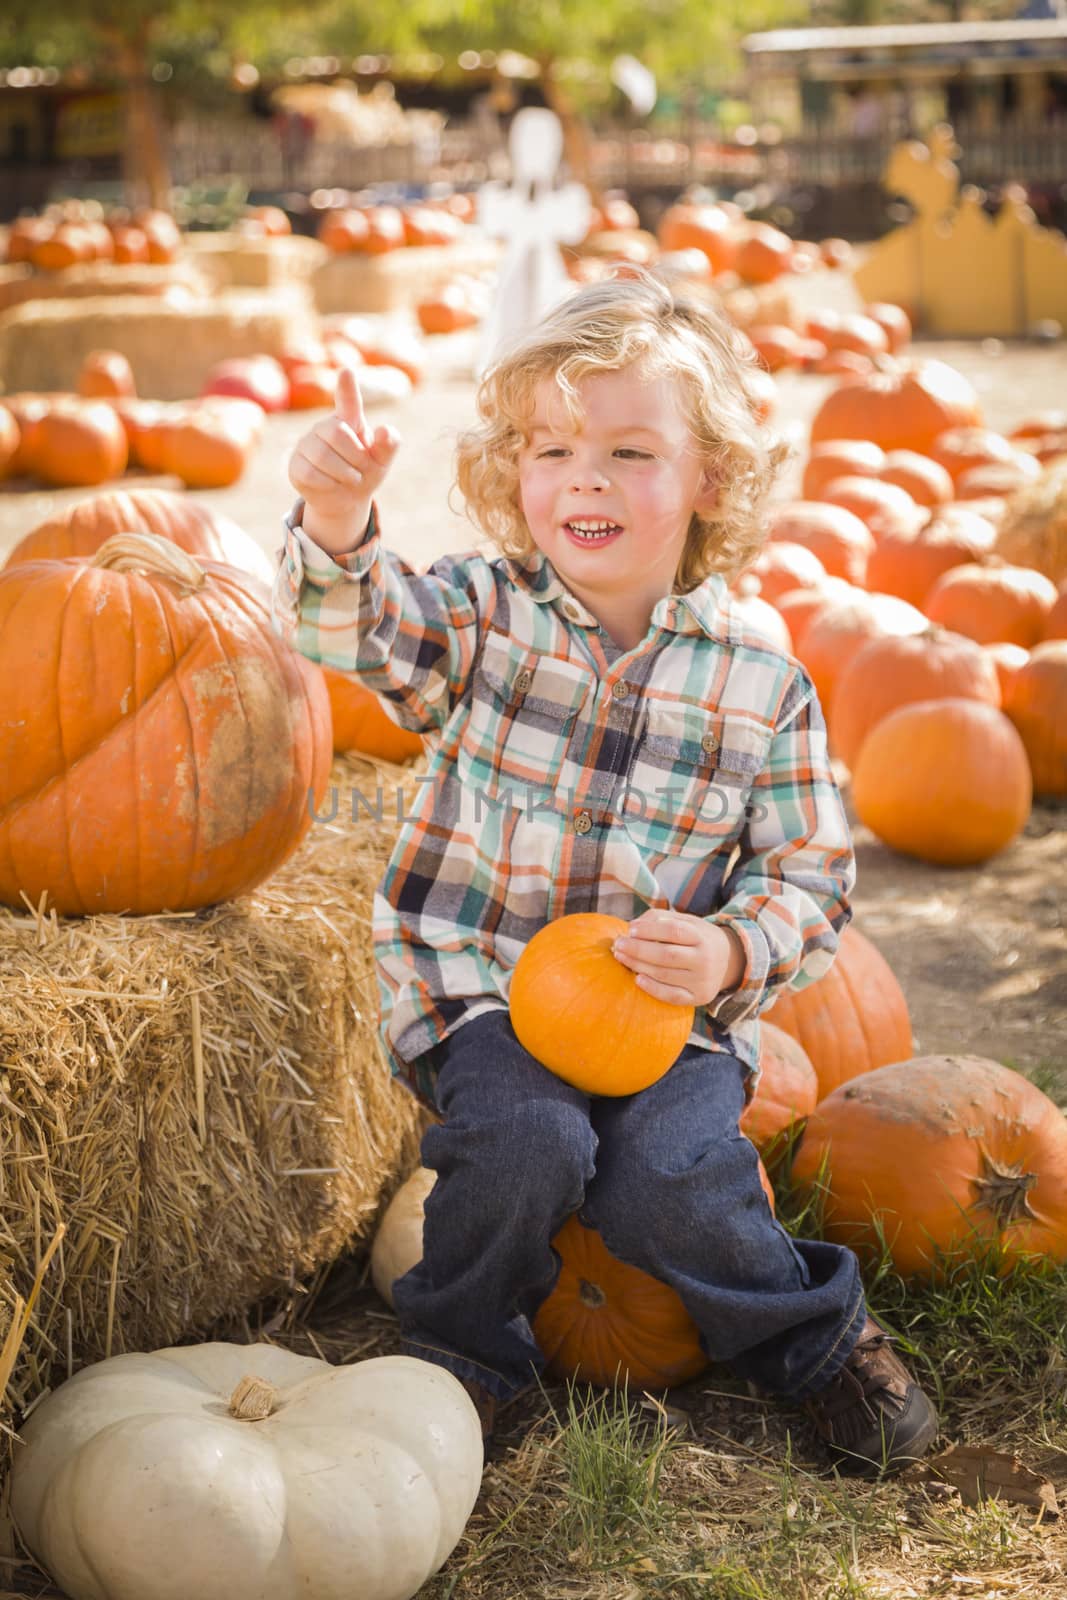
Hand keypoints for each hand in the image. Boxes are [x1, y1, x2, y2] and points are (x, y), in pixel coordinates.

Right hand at [288, 366, 399, 554]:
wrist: (345, 499)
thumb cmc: (364, 471)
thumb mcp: (381, 461)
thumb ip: (389, 445)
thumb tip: (385, 430)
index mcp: (348, 419)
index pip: (348, 400)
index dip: (347, 386)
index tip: (347, 372)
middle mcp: (323, 426)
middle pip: (337, 433)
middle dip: (355, 457)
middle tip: (361, 470)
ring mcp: (306, 443)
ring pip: (322, 456)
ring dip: (344, 474)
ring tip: (350, 478)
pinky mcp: (295, 463)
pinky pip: (310, 473)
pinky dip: (328, 484)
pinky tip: (332, 484)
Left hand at [612, 909, 745, 1007]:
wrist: (728, 961)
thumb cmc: (697, 937)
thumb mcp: (686, 921)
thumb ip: (660, 919)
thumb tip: (632, 927)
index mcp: (702, 936)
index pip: (673, 931)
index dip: (649, 930)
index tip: (630, 928)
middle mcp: (705, 959)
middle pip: (667, 955)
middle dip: (638, 949)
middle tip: (618, 944)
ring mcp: (702, 980)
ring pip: (665, 974)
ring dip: (638, 966)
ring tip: (621, 957)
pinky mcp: (698, 997)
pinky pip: (672, 996)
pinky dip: (653, 989)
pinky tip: (637, 979)